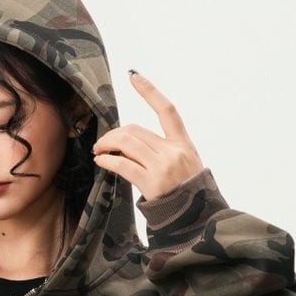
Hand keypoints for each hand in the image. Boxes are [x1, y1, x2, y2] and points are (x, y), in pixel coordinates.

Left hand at [92, 72, 203, 200]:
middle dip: (114, 135)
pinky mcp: (151, 183)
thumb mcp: (187, 165)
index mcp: (183, 144)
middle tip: (101, 143)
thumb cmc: (189, 194)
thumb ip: (165, 151)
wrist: (197, 219)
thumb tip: (133, 144)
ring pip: (127, 144)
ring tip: (99, 151)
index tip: (133, 76)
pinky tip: (101, 161)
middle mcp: (173, 152)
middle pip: (135, 131)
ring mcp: (163, 167)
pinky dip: (107, 161)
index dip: (149, 91)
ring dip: (107, 145)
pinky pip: (122, 165)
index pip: (166, 110)